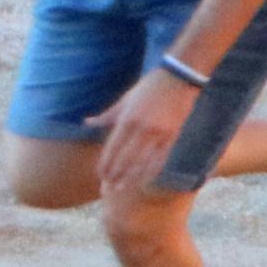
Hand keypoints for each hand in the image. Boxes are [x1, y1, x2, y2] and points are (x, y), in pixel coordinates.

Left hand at [94, 69, 197, 198]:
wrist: (180, 77)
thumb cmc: (150, 86)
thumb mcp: (125, 99)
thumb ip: (107, 115)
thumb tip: (86, 123)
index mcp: (128, 119)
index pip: (112, 149)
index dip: (106, 165)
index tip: (100, 176)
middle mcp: (142, 129)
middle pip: (125, 159)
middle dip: (116, 175)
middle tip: (109, 188)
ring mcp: (159, 133)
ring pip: (142, 162)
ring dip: (131, 177)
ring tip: (123, 188)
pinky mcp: (173, 135)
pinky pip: (161, 157)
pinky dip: (152, 170)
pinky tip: (146, 179)